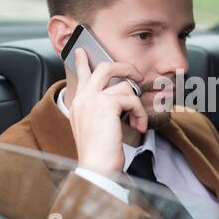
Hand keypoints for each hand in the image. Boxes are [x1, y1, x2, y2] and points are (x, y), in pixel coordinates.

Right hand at [69, 48, 147, 174]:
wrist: (96, 168)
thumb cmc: (100, 153)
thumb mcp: (96, 127)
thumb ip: (102, 111)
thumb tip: (120, 100)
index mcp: (79, 104)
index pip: (81, 76)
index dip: (82, 62)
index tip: (82, 51)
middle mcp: (83, 98)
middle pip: (104, 68)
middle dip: (124, 67)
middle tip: (136, 73)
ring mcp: (93, 99)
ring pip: (125, 87)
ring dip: (137, 105)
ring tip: (138, 122)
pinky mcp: (107, 104)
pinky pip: (133, 100)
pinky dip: (140, 113)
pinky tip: (138, 126)